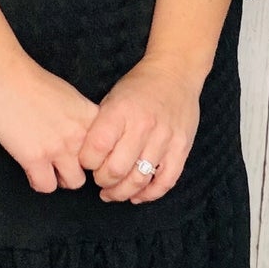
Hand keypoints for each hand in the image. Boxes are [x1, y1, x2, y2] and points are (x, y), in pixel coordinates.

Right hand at [0, 51, 102, 193]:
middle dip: (78, 167)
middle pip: (93, 169)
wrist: (4, 75)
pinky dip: (39, 182)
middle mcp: (79, 134)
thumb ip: (80, 116)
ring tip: (49, 169)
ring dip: (61, 178)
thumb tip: (81, 132)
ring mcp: (58, 148)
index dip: (93, 154)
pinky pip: (46, 186)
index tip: (80, 153)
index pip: (106, 149)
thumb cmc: (31, 80)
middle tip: (62, 162)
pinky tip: (32, 171)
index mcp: (90, 117)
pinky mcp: (35, 158)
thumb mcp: (69, 95)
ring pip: (74, 183)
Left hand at [76, 57, 200, 202]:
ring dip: (122, 192)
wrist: (175, 72)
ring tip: (113, 193)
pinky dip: (150, 194)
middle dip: (102, 181)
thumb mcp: (112, 98)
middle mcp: (143, 125)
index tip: (86, 163)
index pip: (96, 148)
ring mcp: (165, 138)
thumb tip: (87, 159)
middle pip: (116, 169)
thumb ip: (101, 127)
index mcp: (120, 111)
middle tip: (100, 180)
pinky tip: (137, 195)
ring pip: (140, 179)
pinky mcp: (182, 147)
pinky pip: (166, 181)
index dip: (86, 162)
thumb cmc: (138, 86)